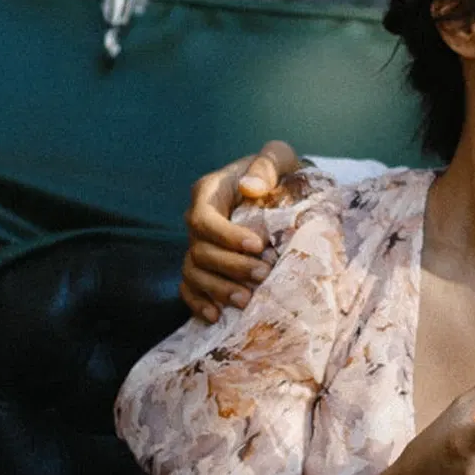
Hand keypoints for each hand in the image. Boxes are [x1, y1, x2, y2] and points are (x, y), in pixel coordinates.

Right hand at [181, 140, 300, 320]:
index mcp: (210, 193)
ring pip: (194, 273)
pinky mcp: (205, 267)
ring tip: (246, 300)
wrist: (284, 192)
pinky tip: (216, 316)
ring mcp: (199, 246)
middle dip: (230, 266)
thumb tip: (251, 187)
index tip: (258, 246)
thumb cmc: (280, 173)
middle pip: (200, 250)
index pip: (204, 219)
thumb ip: (267, 165)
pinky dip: (198, 303)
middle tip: (263, 275)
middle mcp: (198, 221)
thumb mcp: (279, 157)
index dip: (226, 236)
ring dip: (218, 289)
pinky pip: (190, 288)